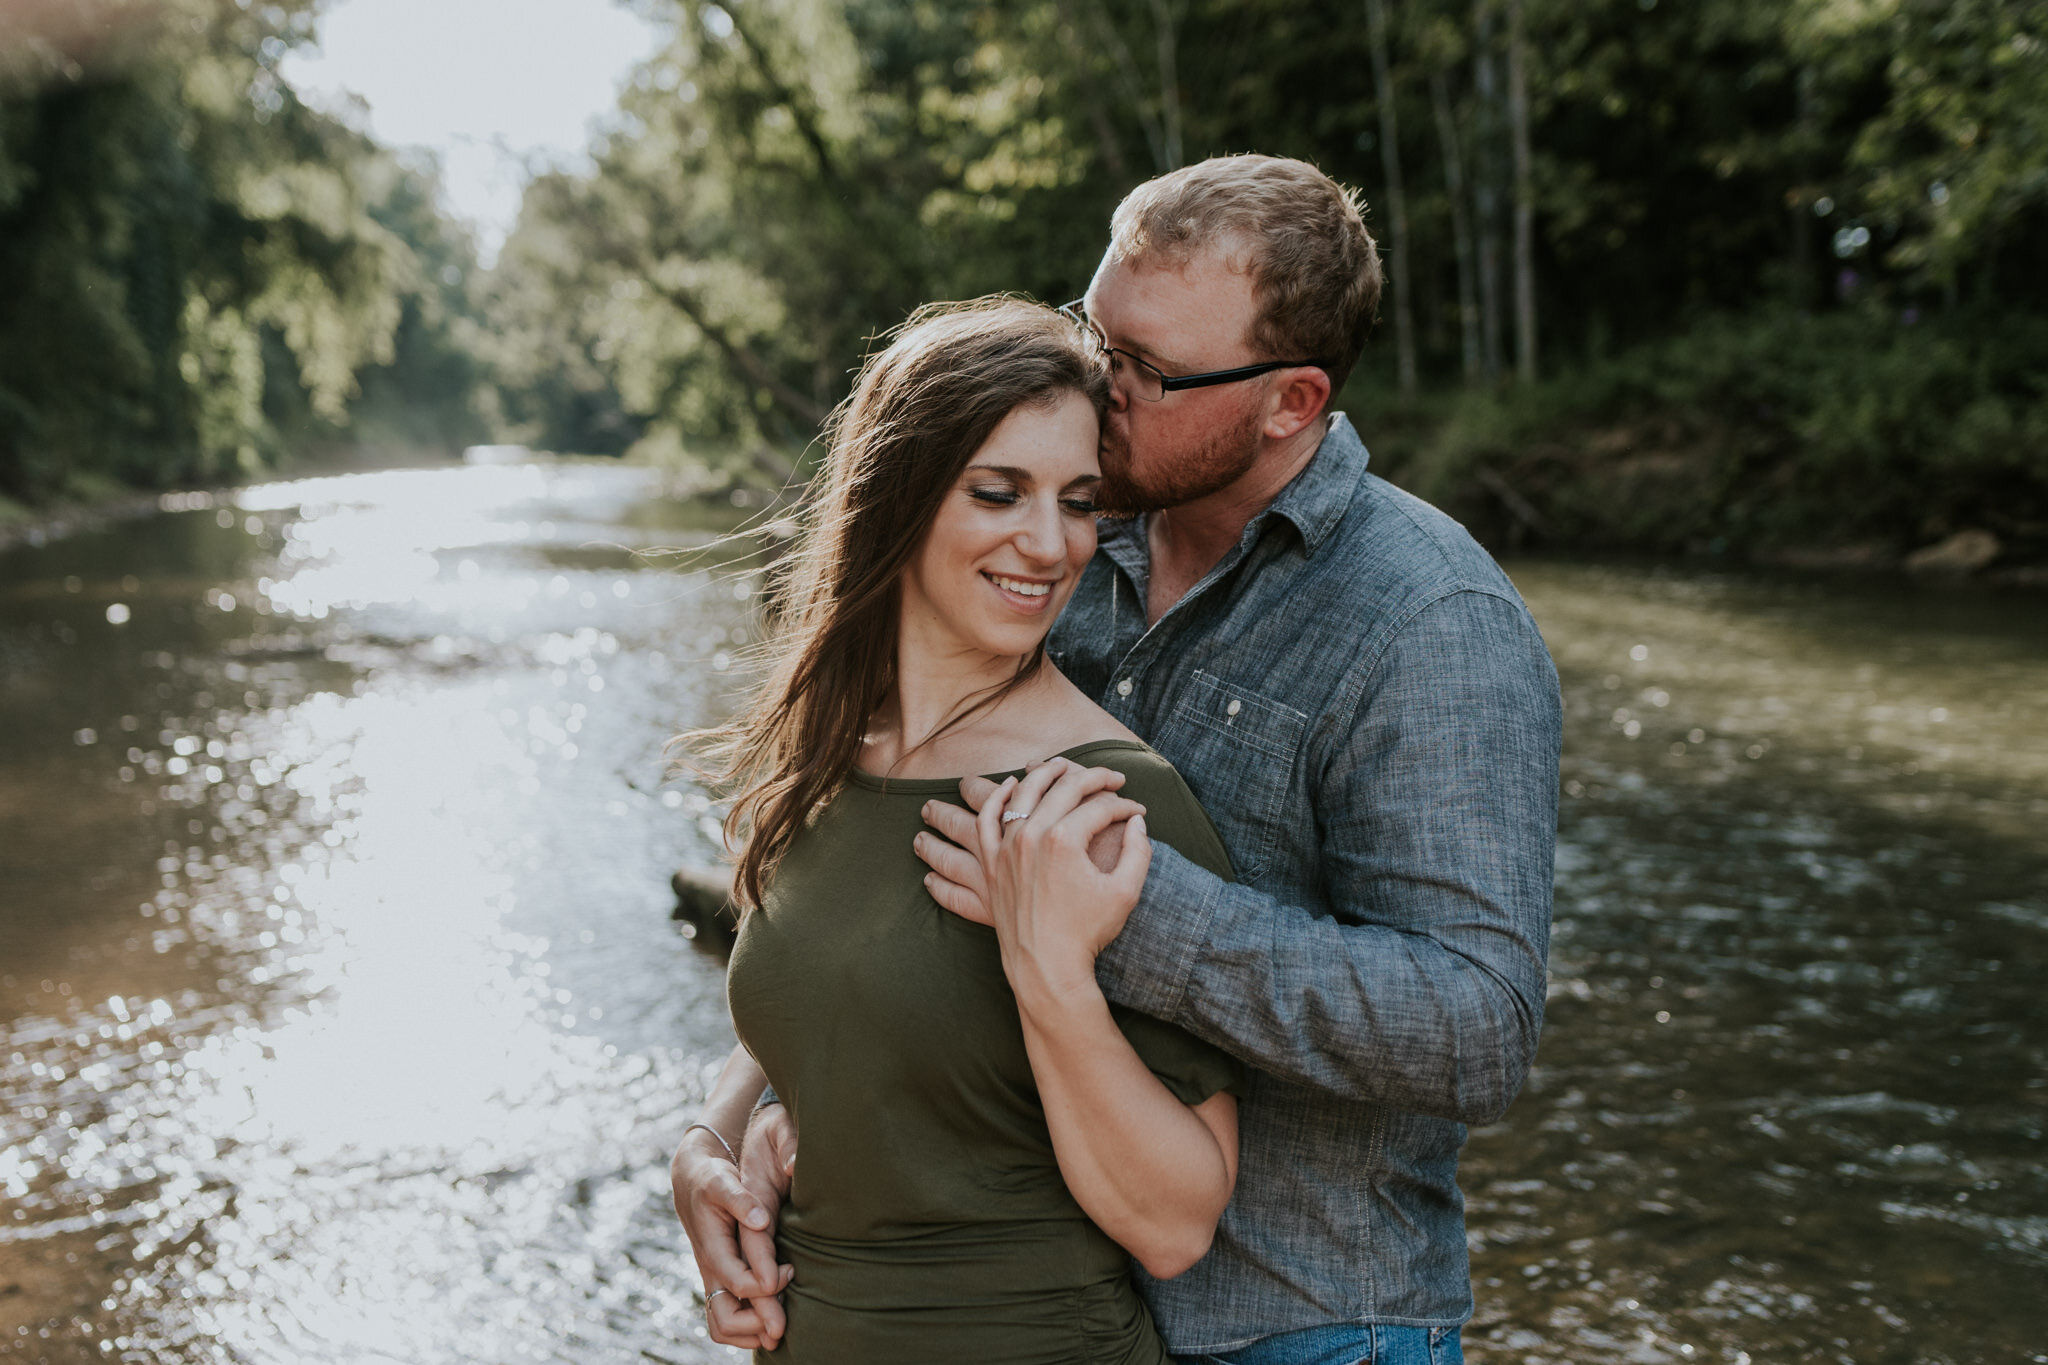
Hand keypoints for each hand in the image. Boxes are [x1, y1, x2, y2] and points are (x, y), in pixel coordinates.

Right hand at [671, 1123, 793, 1349]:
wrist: (694, 1182)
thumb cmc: (712, 1179)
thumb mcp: (722, 1181)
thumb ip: (740, 1199)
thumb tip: (761, 1220)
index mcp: (713, 1250)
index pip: (738, 1284)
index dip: (766, 1288)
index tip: (789, 1271)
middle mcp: (711, 1272)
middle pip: (726, 1320)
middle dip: (757, 1326)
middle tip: (786, 1320)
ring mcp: (715, 1279)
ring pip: (724, 1326)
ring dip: (752, 1333)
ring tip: (782, 1325)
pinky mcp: (722, 1279)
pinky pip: (728, 1318)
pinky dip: (749, 1327)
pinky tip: (773, 1314)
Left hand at [975, 758, 1152, 1002]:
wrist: (1047, 967)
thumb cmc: (1088, 933)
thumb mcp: (1125, 892)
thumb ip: (1139, 851)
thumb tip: (1138, 821)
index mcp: (1065, 840)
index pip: (1099, 806)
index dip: (1124, 805)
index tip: (1138, 809)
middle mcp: (1031, 836)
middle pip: (1063, 788)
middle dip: (1093, 778)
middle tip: (1111, 778)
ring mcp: (1006, 848)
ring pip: (1020, 793)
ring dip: (1042, 773)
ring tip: (1061, 765)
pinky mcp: (993, 863)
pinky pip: (987, 821)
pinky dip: (998, 799)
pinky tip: (1011, 786)